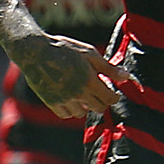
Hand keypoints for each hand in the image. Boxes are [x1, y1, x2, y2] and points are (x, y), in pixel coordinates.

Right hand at [15, 33, 133, 118]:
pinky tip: (70, 99)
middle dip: (101, 101)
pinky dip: (70, 110)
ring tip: (82, 94)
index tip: (113, 93)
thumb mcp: (89, 53)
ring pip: (82, 113)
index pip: (110, 99)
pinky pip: (66, 115)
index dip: (114, 97)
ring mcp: (64, 100)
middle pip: (98, 108)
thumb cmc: (64, 48)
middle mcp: (78, 93)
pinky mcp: (52, 102)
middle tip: (98, 91)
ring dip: (85, 105)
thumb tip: (127, 77)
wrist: (35, 52)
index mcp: (90, 80)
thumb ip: (108, 68)